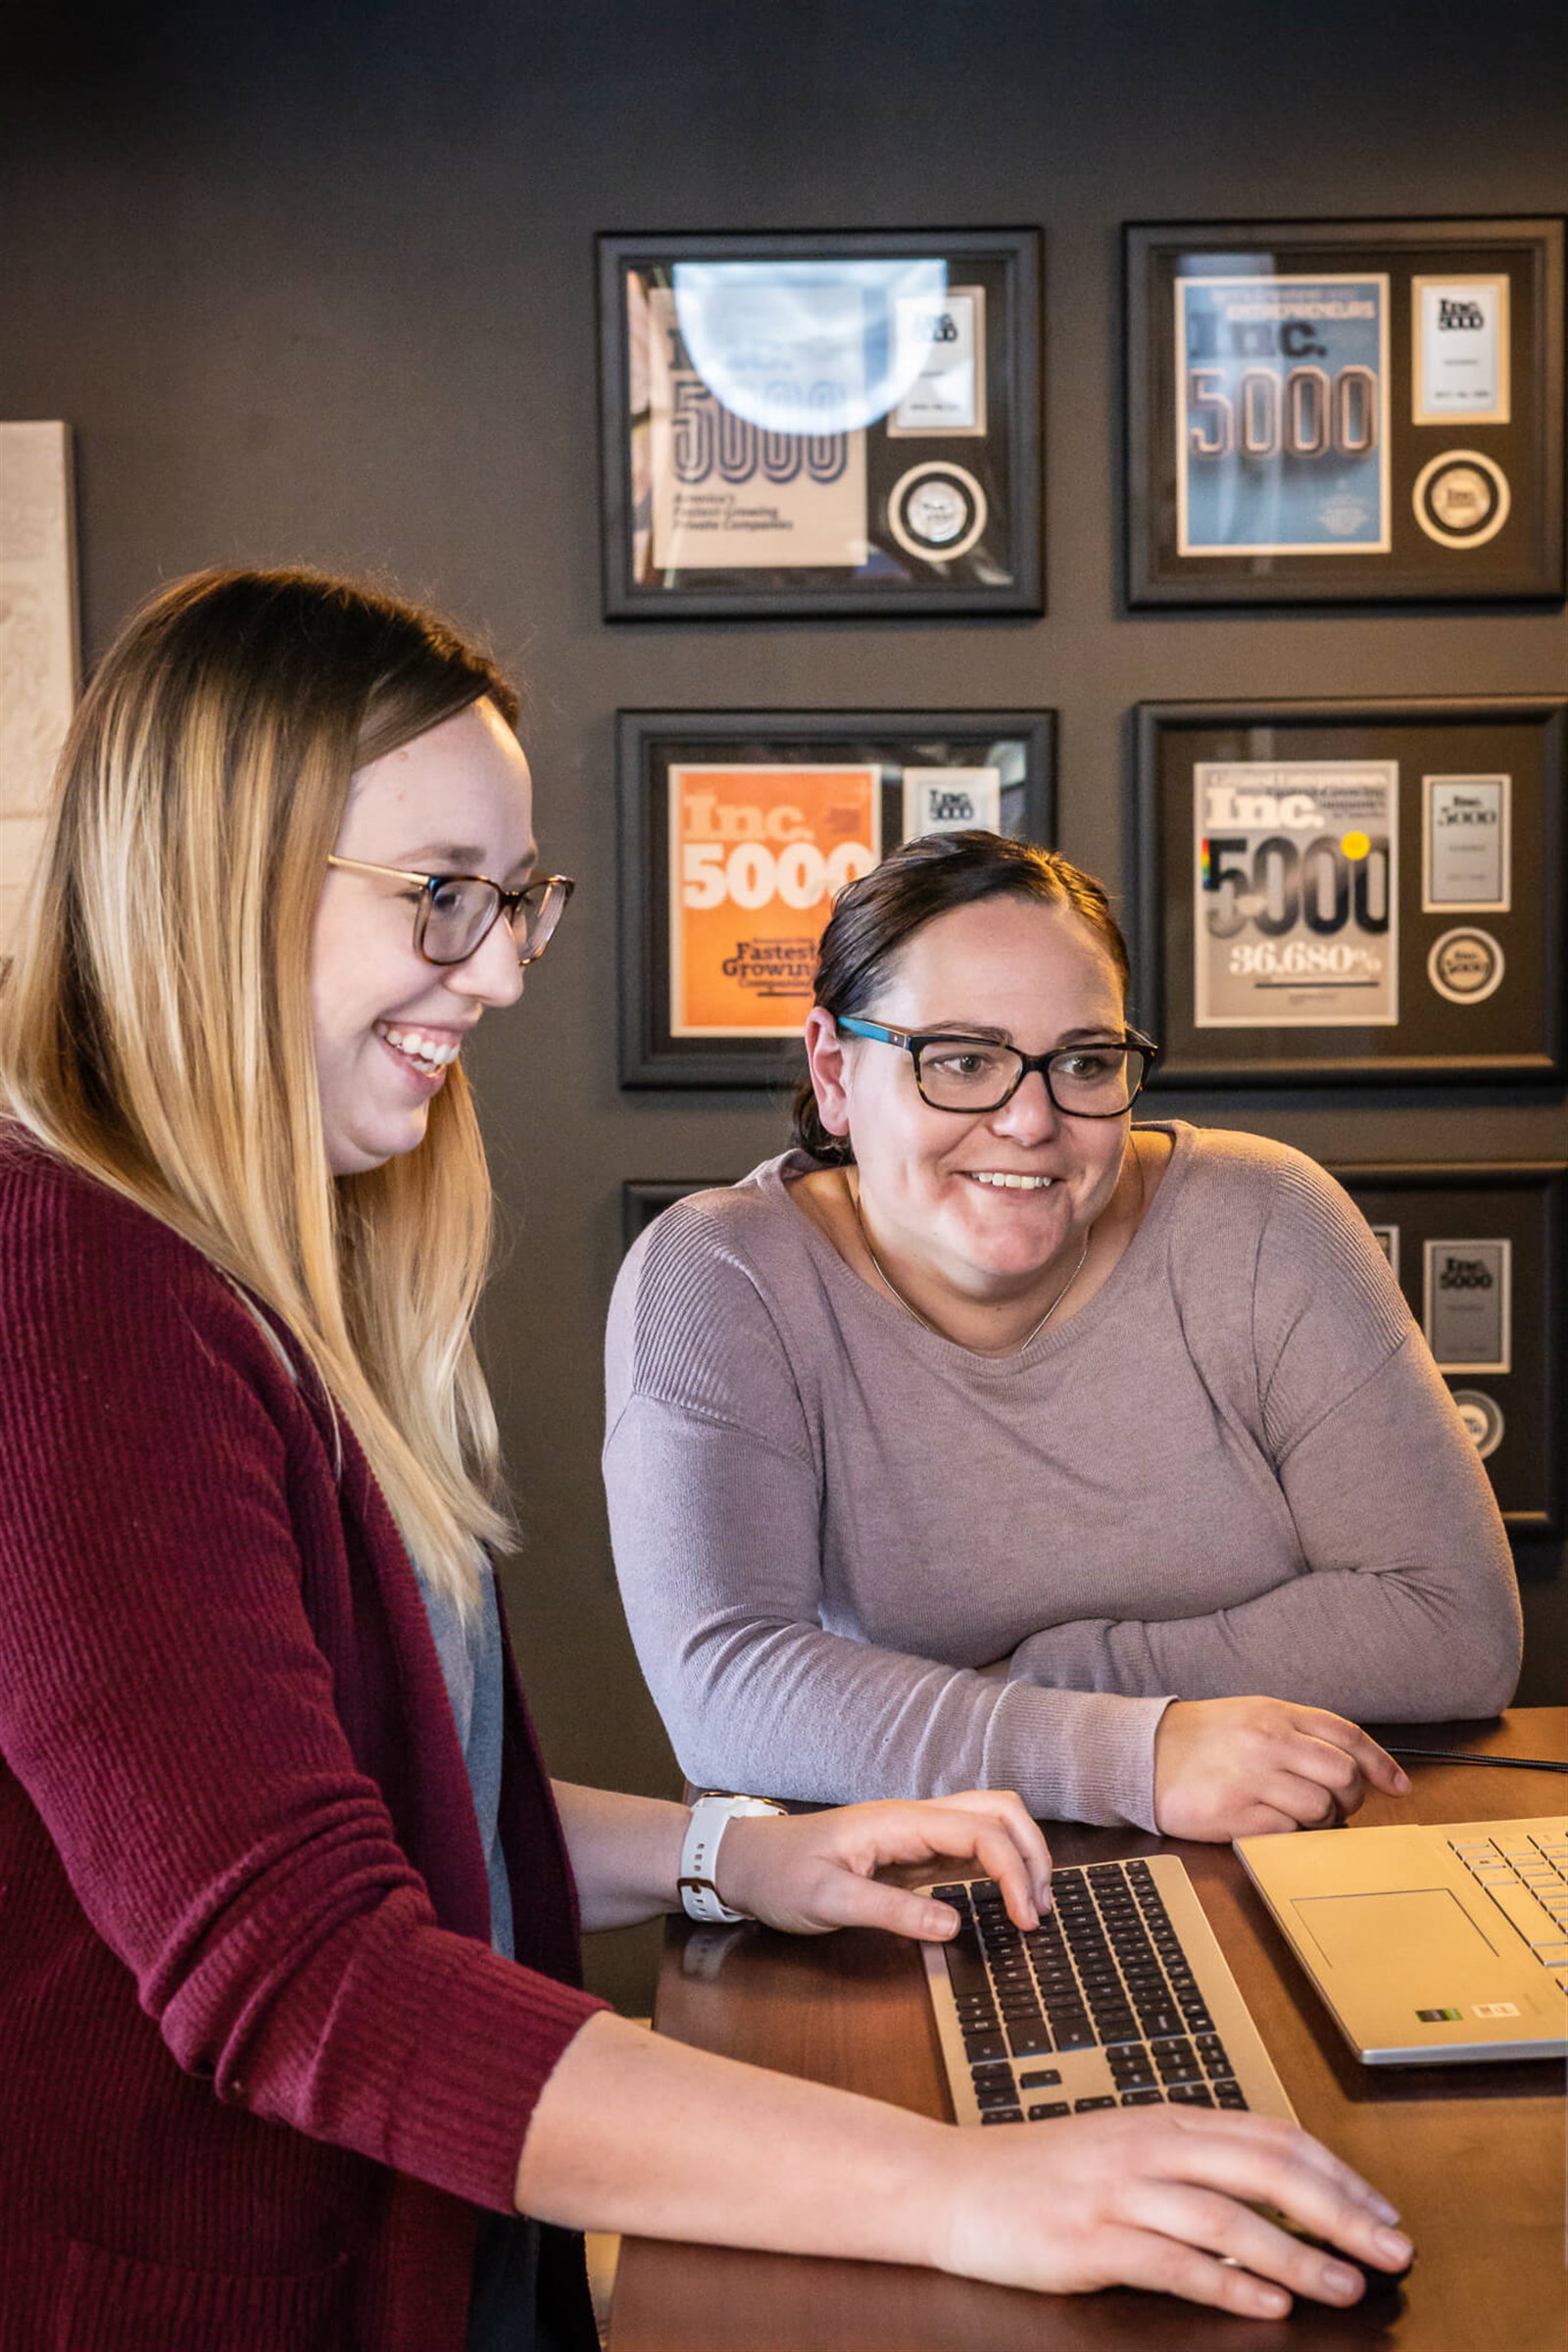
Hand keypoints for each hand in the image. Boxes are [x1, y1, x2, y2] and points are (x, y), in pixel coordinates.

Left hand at [715, 1791, 1051, 1940]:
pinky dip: (1001, 1863)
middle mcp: (914, 1817)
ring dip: (1022, 1853)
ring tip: (1033, 1906)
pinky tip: (1005, 1898)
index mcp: (898, 1821)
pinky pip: (970, 1844)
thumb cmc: (780, 1876)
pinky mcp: (911, 1849)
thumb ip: (891, 1911)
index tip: (1025, 1922)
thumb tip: (955, 1925)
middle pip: (998, 1809)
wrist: (744, 1862)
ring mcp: (915, 1830)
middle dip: (1033, 1852)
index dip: (1013, 1873)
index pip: (979, 1832)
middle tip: (1041, 1911)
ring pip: (989, 1819)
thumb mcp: (829, 1902)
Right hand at [937, 2106, 1412, 2317]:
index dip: (1338, 2173)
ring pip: (1229, 2217)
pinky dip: (1228, 2283)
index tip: (1382, 2211)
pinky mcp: (1089, 2240)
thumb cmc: (1037, 2174)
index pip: (1271, 2135)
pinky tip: (1266, 2303)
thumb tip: (1271, 2192)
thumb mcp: (1121, 2148)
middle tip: (1391, 2249)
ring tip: (1346, 2286)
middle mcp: (1148, 2146)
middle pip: (1265, 2168)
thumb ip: (1187, 2162)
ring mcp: (1118, 2191)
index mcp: (1162, 2120)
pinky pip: (1173, 2262)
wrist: (949, 2184)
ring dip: (1299, 2255)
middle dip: (1341, 2211)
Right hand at [1153, 1696, 1409, 1840]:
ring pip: (1321, 1808)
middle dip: (1350, 1798)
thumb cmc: (1199, 1739)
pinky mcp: (1236, 1813)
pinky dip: (1288, 1835)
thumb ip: (1296, 1732)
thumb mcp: (1250, 1715)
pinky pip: (1288, 1833)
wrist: (1141, 1753)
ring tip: (1293, 1815)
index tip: (1399, 1787)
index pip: (1347, 1735)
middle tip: (1334, 1806)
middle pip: (1344, 1775)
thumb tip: (1348, 1765)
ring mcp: (1253, 1777)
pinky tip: (1269, 1825)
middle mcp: (1269, 1741)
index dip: (1382, 1764)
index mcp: (1276, 1713)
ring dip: (1318, 1820)